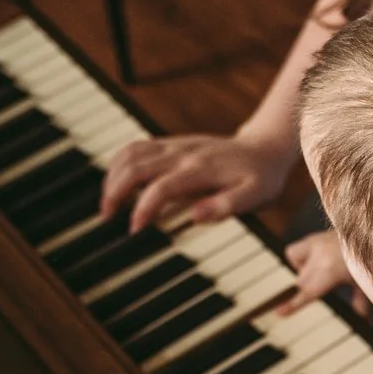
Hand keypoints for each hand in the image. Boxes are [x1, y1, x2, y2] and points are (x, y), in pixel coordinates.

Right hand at [99, 132, 291, 231]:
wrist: (264, 149)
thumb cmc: (260, 178)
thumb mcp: (255, 196)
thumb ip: (226, 206)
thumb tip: (195, 216)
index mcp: (201, 169)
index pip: (162, 186)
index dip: (144, 208)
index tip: (134, 229)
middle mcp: (183, 153)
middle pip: (136, 165)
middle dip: (115, 191)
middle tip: (107, 218)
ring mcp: (175, 146)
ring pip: (131, 152)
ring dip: (113, 176)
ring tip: (108, 204)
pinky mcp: (171, 144)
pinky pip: (136, 147)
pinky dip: (119, 164)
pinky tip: (116, 184)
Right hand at [282, 230, 364, 315]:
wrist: (370, 233)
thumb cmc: (369, 259)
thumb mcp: (364, 281)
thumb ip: (360, 300)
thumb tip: (362, 318)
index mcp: (331, 271)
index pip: (307, 292)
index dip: (292, 304)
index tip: (278, 312)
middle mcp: (319, 257)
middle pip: (301, 282)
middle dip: (310, 286)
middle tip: (328, 281)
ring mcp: (314, 244)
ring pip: (297, 268)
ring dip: (306, 272)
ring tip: (324, 268)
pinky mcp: (313, 238)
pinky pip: (293, 253)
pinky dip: (299, 258)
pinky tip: (314, 258)